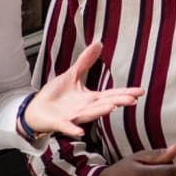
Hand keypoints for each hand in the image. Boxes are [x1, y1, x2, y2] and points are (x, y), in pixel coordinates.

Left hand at [23, 43, 142, 137]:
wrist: (36, 109)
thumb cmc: (55, 95)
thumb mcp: (72, 75)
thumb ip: (85, 62)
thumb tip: (98, 44)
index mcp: (89, 98)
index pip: (111, 94)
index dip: (125, 93)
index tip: (139, 91)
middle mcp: (85, 108)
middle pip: (104, 104)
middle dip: (117, 102)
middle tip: (132, 100)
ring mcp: (72, 116)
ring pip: (88, 114)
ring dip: (99, 111)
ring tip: (111, 107)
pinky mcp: (59, 122)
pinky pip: (67, 126)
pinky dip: (73, 129)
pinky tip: (80, 131)